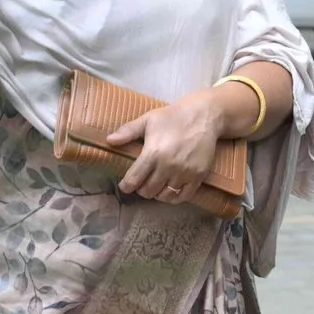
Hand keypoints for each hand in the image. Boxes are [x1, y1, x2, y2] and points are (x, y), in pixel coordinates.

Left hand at [107, 97, 224, 205]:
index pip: (134, 180)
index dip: (126, 186)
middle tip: (141, 183)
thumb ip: (128, 131)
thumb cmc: (173, 117)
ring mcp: (185, 173)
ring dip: (157, 194)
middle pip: (148, 191)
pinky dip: (173, 198)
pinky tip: (169, 191)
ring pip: (165, 196)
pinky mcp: (198, 176)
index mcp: (153, 153)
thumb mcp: (148, 120)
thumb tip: (109, 141)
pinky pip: (183, 196)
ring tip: (156, 186)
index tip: (125, 185)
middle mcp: (168, 166)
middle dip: (141, 190)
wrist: (204, 116)